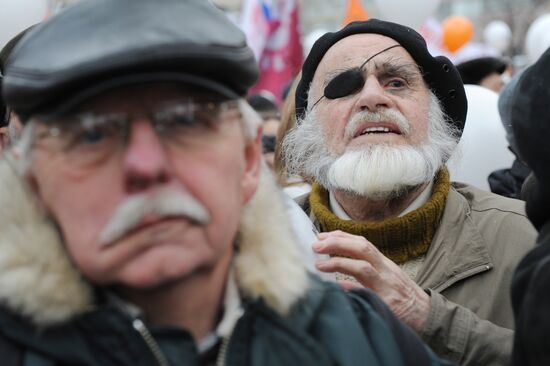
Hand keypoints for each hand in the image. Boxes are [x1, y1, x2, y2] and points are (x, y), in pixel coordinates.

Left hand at [313, 230, 429, 330]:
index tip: (322, 236)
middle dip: (337, 243)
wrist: (429, 315)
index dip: (341, 236)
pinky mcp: (389, 304)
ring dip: (339, 263)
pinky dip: (351, 289)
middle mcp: (386, 270)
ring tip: (319, 265)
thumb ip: (366, 269)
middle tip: (316, 245)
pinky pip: (367, 294)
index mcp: (383, 263)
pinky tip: (337, 288)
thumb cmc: (403, 296)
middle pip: (362, 248)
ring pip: (363, 268)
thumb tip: (336, 262)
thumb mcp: (386, 277)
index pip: (362, 242)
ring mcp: (387, 286)